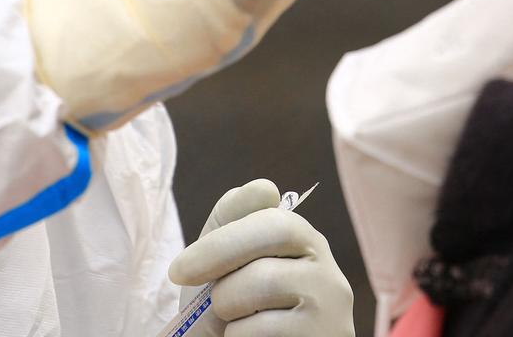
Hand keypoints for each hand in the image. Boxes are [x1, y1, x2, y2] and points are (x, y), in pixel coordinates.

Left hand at [169, 179, 354, 336]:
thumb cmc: (234, 311)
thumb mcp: (226, 263)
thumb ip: (235, 219)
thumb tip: (266, 189)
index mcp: (305, 243)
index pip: (271, 214)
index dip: (221, 238)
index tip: (180, 267)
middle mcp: (328, 269)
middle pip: (275, 232)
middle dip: (220, 254)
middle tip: (185, 280)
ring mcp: (332, 307)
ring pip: (262, 280)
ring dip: (227, 304)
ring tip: (229, 319)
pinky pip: (262, 329)